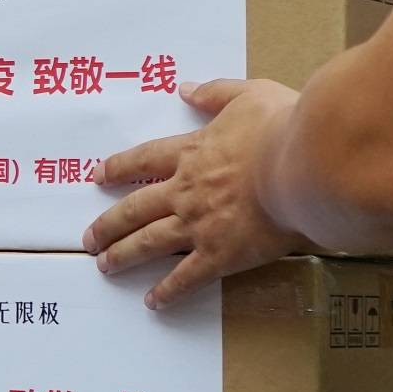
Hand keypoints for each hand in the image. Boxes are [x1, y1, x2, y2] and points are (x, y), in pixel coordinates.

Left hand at [84, 77, 306, 308]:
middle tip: (89, 239)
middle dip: (109, 224)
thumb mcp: (248, 95)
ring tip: (105, 266)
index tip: (97, 177)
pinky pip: (186, 277)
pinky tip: (153, 301)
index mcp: (192, 152)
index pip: (144, 160)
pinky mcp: (221, 255)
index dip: (118, 168)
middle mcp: (186, 191)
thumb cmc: (281, 128)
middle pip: (135, 208)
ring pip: (149, 243)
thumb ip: (215, 93)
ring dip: (124, 255)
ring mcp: (199, 225)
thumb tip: (186, 90)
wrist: (303, 167)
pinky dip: (168, 290)